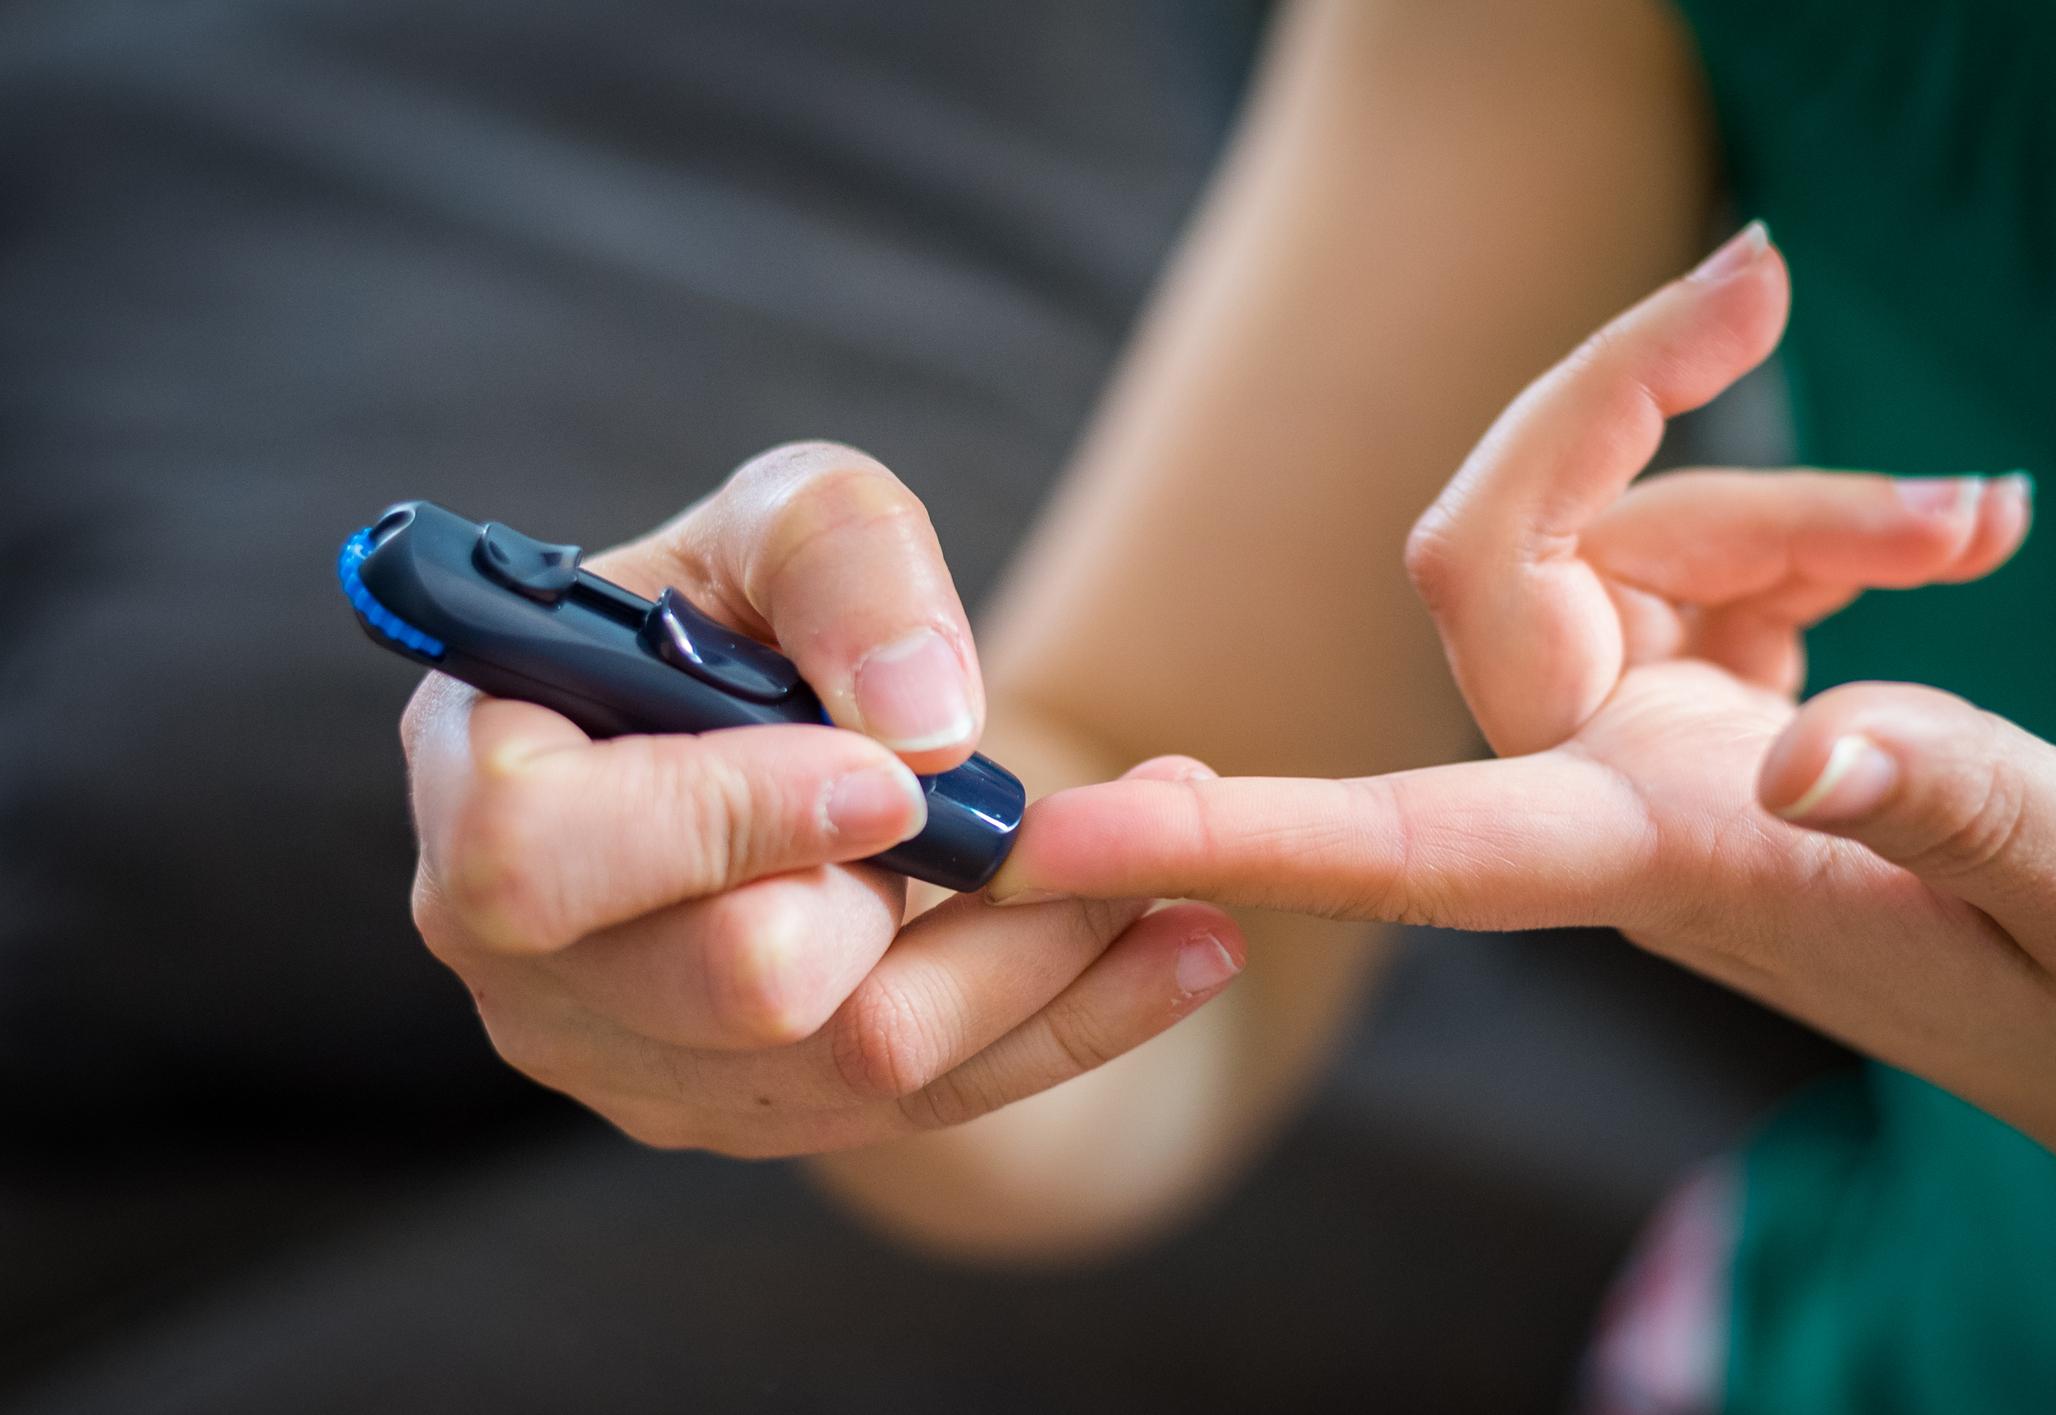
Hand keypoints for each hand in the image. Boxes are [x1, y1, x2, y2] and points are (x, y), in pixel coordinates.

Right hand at [401, 443, 1242, 1155]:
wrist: (780, 729)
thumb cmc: (750, 604)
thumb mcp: (788, 518)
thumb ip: (841, 564)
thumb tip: (923, 727)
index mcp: (481, 787)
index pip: (539, 863)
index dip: (721, 824)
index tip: (889, 780)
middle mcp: (532, 965)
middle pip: (732, 990)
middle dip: (915, 896)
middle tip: (1041, 810)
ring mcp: (644, 1063)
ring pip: (859, 1063)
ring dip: (1041, 953)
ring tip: (1170, 857)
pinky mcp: (762, 1114)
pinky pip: (934, 1103)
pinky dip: (1077, 1021)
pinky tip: (1188, 950)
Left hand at [990, 228, 2055, 1189]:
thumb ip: (1959, 814)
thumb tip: (1808, 739)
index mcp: (1662, 874)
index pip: (1404, 851)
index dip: (1227, 843)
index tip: (1047, 844)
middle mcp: (1612, 798)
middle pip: (1490, 554)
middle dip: (1618, 411)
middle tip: (1766, 277)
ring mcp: (1649, 743)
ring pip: (1620, 532)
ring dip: (1797, 495)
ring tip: (1985, 526)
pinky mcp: (1706, 702)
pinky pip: (1694, 550)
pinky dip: (1817, 522)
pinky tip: (1945, 548)